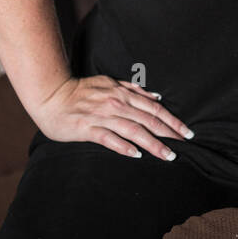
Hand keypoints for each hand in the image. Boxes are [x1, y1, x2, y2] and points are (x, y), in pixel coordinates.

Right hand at [34, 75, 193, 159]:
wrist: (51, 95)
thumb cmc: (81, 90)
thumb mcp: (109, 83)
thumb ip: (132, 89)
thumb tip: (156, 96)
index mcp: (122, 93)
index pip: (154, 108)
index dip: (172, 120)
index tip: (186, 131)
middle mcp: (116, 103)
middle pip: (148, 120)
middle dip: (169, 133)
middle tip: (184, 145)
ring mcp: (102, 116)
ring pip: (133, 131)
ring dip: (153, 143)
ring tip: (167, 155)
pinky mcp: (87, 128)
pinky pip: (109, 139)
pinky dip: (124, 146)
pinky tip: (136, 154)